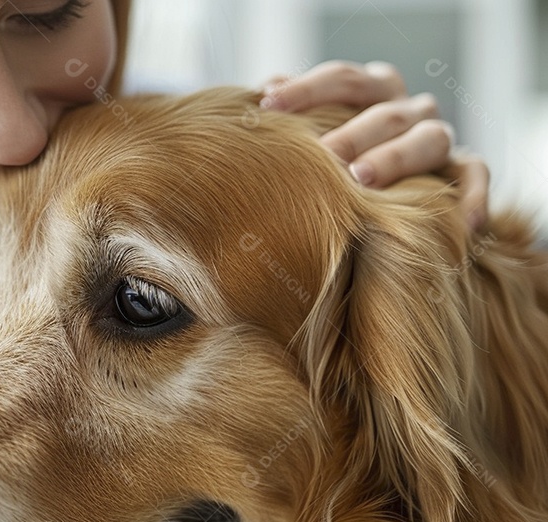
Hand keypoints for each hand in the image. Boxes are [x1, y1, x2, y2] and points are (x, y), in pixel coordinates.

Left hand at [261, 60, 489, 228]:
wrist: (389, 196)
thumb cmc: (338, 158)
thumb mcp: (319, 130)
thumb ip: (298, 113)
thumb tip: (266, 89)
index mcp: (374, 91)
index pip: (345, 78)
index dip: (308, 88)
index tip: (268, 103)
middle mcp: (409, 110)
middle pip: (386, 112)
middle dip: (352, 133)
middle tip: (323, 156)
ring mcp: (438, 139)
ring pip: (431, 139)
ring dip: (396, 157)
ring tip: (362, 179)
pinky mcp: (461, 171)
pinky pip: (475, 176)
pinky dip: (473, 195)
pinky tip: (464, 223)